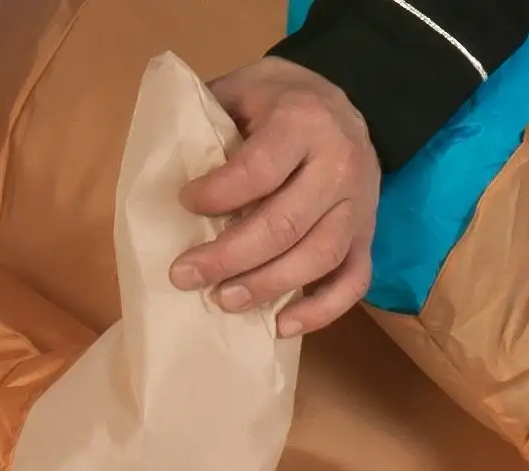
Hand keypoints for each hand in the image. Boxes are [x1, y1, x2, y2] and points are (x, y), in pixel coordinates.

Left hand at [171, 59, 380, 336]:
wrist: (346, 101)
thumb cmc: (280, 102)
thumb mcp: (243, 87)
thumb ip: (208, 116)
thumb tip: (161, 160)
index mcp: (303, 122)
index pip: (258, 170)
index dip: (216, 195)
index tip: (184, 204)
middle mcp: (339, 164)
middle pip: (284, 225)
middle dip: (228, 258)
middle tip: (185, 276)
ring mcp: (359, 205)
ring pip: (319, 257)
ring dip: (267, 287)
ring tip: (224, 301)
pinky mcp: (367, 237)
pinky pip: (353, 281)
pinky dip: (321, 311)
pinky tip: (281, 325)